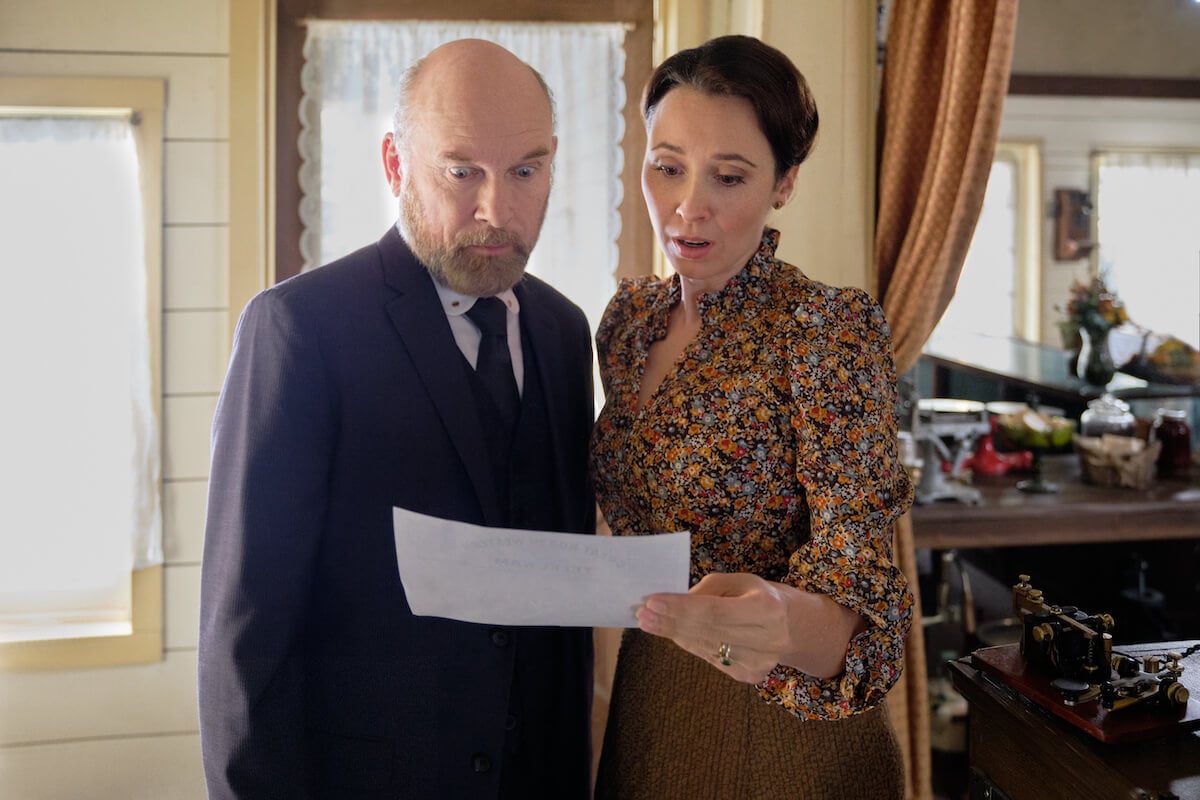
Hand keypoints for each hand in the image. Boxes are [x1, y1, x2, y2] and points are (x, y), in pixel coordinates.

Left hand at [635, 572, 794, 683]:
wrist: (794, 627)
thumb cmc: (761, 596)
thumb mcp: (740, 581)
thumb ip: (708, 589)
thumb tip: (674, 602)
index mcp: (767, 609)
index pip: (713, 611)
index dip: (680, 608)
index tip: (652, 601)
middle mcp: (766, 639)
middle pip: (706, 631)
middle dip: (670, 622)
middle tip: (643, 614)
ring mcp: (758, 663)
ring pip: (704, 647)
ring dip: (674, 634)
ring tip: (651, 622)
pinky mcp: (749, 676)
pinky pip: (709, 658)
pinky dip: (689, 644)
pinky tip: (674, 633)